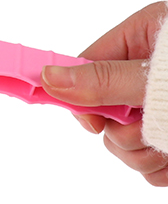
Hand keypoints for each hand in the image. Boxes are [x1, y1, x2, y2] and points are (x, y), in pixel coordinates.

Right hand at [40, 2, 167, 185]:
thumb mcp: (159, 77)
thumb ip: (105, 79)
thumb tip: (47, 77)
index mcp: (144, 36)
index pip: (86, 65)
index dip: (82, 98)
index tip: (94, 123)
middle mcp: (149, 69)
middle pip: (102, 110)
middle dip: (122, 134)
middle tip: (147, 134)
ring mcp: (161, 105)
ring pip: (124, 141)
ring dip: (142, 155)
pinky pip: (148, 160)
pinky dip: (160, 167)